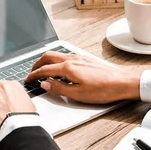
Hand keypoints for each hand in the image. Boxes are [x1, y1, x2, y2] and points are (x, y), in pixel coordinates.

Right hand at [25, 51, 140, 103]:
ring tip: (43, 70)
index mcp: (68, 68)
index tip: (28, 80)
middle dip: (37, 64)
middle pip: (48, 57)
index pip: (44, 70)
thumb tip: (45, 84)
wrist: (122, 83)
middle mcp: (72, 59)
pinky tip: (60, 69)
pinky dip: (57, 61)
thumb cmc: (103, 90)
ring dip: (46, 61)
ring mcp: (79, 58)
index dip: (34, 75)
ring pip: (57, 55)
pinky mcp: (86, 60)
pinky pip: (65, 57)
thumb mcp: (77, 94)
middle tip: (32, 73)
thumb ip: (58, 88)